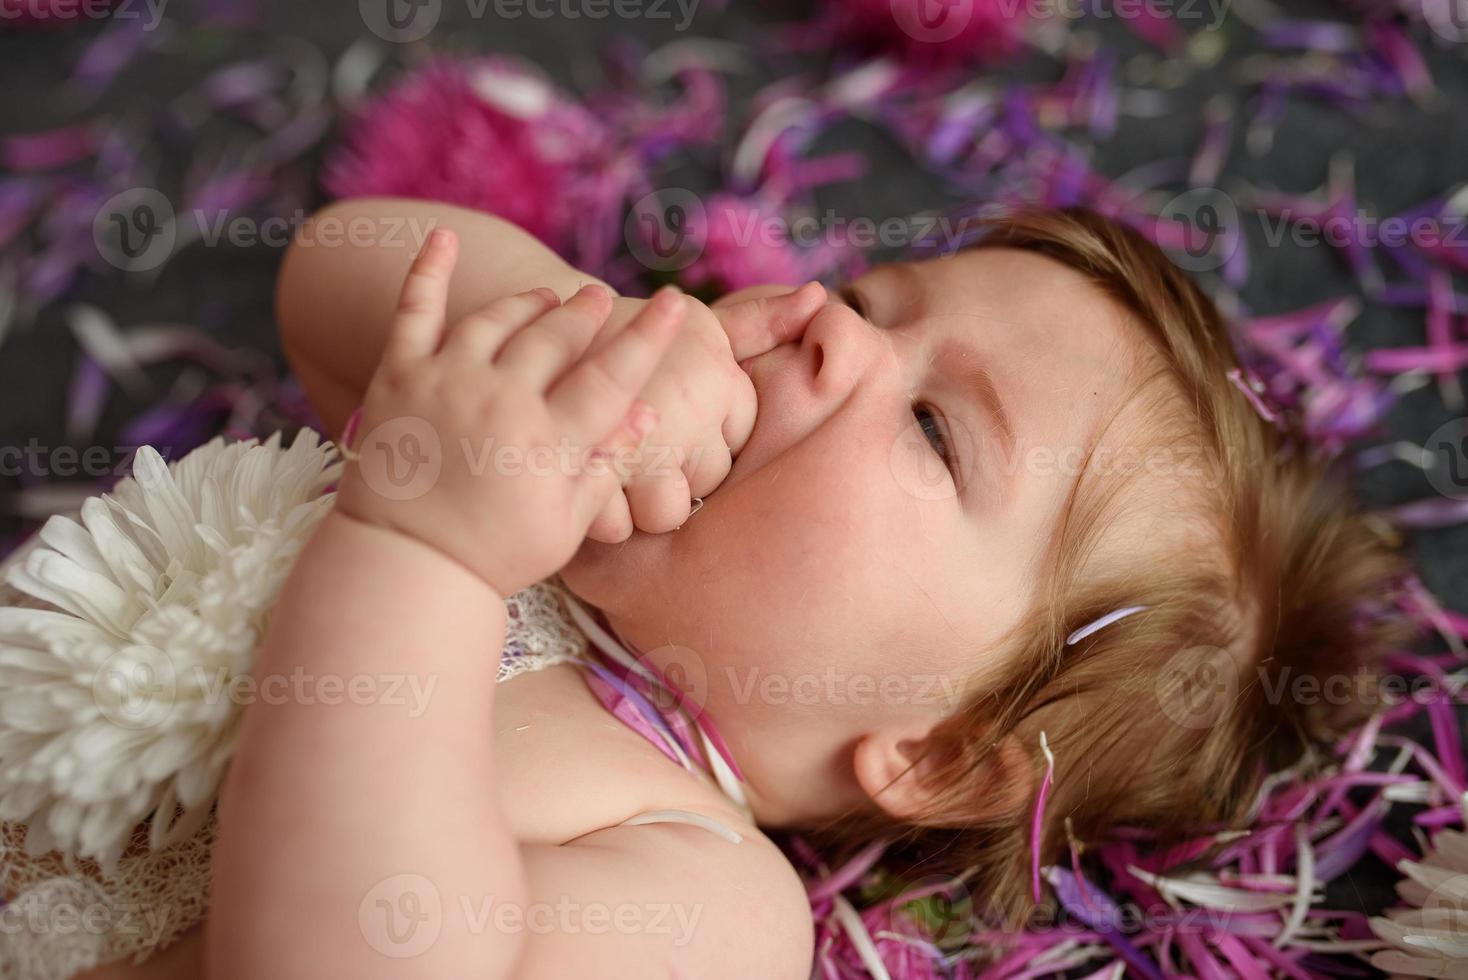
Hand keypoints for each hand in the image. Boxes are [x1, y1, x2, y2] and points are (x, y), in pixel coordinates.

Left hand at [333, 229, 686, 597]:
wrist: (404, 563)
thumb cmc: (493, 554)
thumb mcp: (563, 526)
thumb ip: (605, 468)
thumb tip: (645, 414)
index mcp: (548, 440)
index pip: (612, 376)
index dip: (648, 338)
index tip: (676, 304)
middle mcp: (500, 399)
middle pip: (555, 337)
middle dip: (584, 313)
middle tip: (599, 299)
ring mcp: (446, 380)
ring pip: (497, 319)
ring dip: (529, 303)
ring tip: (548, 299)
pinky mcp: (398, 375)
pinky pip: (416, 310)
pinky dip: (429, 270)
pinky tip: (443, 237)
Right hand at [583, 281, 826, 540]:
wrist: (529, 334)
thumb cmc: (625, 329)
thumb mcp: (697, 323)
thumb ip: (761, 323)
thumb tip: (821, 297)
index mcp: (716, 379)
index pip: (738, 443)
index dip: (708, 439)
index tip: (679, 418)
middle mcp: (685, 412)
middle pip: (705, 489)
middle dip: (678, 478)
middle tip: (647, 449)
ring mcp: (636, 448)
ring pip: (663, 515)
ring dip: (641, 503)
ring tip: (620, 469)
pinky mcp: (586, 479)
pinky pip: (614, 528)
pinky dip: (601, 516)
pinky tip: (590, 483)